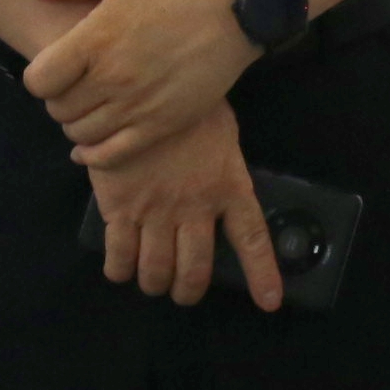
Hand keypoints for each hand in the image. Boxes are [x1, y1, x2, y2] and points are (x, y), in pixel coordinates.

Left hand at [21, 0, 254, 166]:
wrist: (239, 8)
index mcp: (96, 40)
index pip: (38, 81)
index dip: (40, 76)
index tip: (56, 68)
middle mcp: (112, 78)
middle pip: (58, 109)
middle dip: (60, 98)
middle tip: (76, 85)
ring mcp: (138, 106)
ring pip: (81, 133)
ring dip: (78, 123)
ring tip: (92, 106)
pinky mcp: (162, 125)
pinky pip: (112, 154)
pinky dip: (94, 154)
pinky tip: (91, 145)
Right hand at [89, 101, 281, 309]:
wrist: (139, 86)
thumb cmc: (188, 108)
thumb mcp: (223, 136)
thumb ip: (223, 171)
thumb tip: (217, 193)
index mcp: (229, 186)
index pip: (252, 239)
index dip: (262, 274)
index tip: (270, 302)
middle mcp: (195, 206)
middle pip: (196, 269)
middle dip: (188, 290)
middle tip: (183, 291)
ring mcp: (156, 210)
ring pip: (156, 271)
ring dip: (155, 284)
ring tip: (154, 282)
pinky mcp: (119, 208)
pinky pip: (120, 256)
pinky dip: (120, 270)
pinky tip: (121, 269)